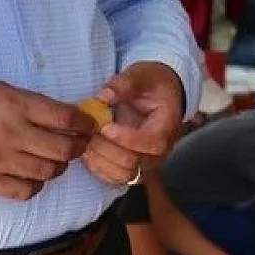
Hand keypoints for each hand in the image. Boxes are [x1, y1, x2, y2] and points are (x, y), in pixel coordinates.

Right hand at [0, 76, 94, 200]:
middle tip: (78, 144)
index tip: (88, 126)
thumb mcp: (0, 89)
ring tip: (54, 160)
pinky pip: (25, 191)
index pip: (66, 119)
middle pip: (63, 149)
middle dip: (77, 147)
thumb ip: (32, 105)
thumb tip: (66, 118)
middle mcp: (10, 133)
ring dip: (58, 167)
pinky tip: (33, 175)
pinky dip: (36, 185)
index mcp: (15, 104)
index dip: (85, 124)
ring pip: (48, 172)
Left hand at [81, 62, 184, 187]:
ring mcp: (145, 163)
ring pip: (121, 175)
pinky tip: (89, 151)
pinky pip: (114, 179)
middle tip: (89, 130)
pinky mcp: (132, 168)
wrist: (162, 95)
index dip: (123, 137)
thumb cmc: (153, 84)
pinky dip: (99, 168)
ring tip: (87, 139)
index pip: (148, 142)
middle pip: (131, 163)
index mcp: (166, 128)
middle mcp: (158, 152)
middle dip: (106, 147)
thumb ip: (124, 84)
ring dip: (100, 159)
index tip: (103, 125)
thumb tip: (103, 98)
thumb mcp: (142, 75)